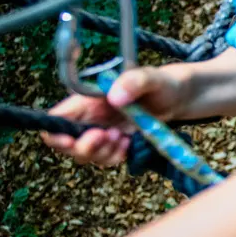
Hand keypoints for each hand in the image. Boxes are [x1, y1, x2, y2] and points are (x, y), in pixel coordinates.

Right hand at [40, 66, 188, 165]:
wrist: (179, 97)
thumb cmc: (163, 82)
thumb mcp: (152, 77)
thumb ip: (134, 81)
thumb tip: (114, 97)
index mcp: (88, 100)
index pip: (57, 117)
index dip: (56, 132)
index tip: (71, 140)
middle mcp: (90, 117)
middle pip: (66, 143)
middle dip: (84, 147)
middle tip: (108, 136)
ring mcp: (102, 132)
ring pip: (86, 155)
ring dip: (103, 153)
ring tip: (123, 137)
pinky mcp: (116, 144)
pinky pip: (106, 159)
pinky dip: (115, 156)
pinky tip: (129, 143)